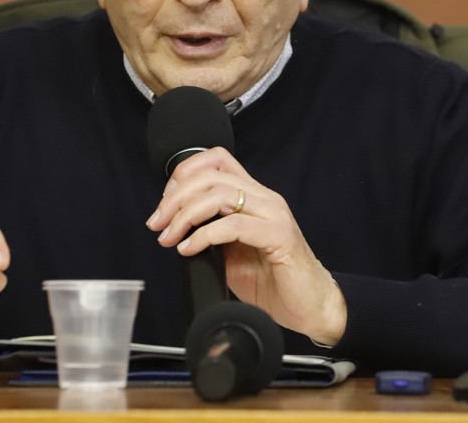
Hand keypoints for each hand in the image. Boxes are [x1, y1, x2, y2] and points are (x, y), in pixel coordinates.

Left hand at [145, 148, 346, 345]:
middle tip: (157, 222)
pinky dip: (204, 235)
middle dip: (175, 197)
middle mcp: (265, 199)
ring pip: (220, 194)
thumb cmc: (274, 282)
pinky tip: (190, 248)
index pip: (217, 160)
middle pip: (212, 176)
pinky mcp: (279, 236)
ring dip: (185, 214)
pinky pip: (233, 225)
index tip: (164, 202)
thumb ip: (210, 233)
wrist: (311, 307)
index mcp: (254, 197)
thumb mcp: (232, 252)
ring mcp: (274, 215)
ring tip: (169, 237)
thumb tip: (175, 229)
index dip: (184, 174)